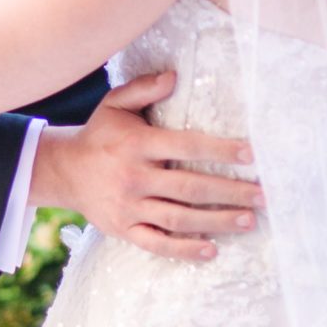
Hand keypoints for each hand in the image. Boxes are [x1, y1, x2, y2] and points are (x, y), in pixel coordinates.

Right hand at [31, 71, 261, 261]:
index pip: (186, 147)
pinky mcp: (125, 229)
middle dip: (231, 192)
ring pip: (179, 219)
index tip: (251, 155)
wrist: (63, 170)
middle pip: (190, 188)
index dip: (220, 151)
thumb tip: (174, 76)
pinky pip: (157, 243)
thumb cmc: (99, 134)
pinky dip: (185, 250)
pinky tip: (212, 250)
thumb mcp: (114, 103)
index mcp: (137, 144)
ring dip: (217, 221)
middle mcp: (134, 177)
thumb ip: (144, 88)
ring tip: (249, 220)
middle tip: (263, 195)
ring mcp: (129, 207)